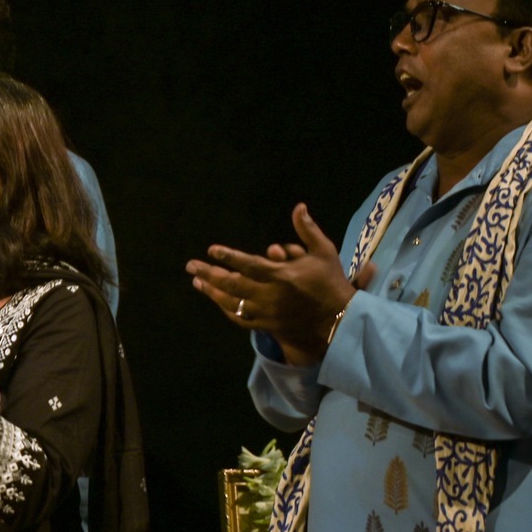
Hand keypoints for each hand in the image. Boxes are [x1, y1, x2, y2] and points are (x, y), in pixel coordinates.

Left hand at [187, 204, 368, 359]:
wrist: (340, 320)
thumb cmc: (331, 282)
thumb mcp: (323, 252)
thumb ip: (307, 229)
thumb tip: (299, 206)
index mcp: (282, 276)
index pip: (249, 265)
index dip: (229, 257)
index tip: (211, 250)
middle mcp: (270, 295)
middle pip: (232, 285)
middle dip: (209, 274)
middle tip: (191, 266)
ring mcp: (267, 313)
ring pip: (232, 303)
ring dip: (212, 293)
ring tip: (198, 282)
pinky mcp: (267, 325)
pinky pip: (241, 319)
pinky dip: (227, 309)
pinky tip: (218, 300)